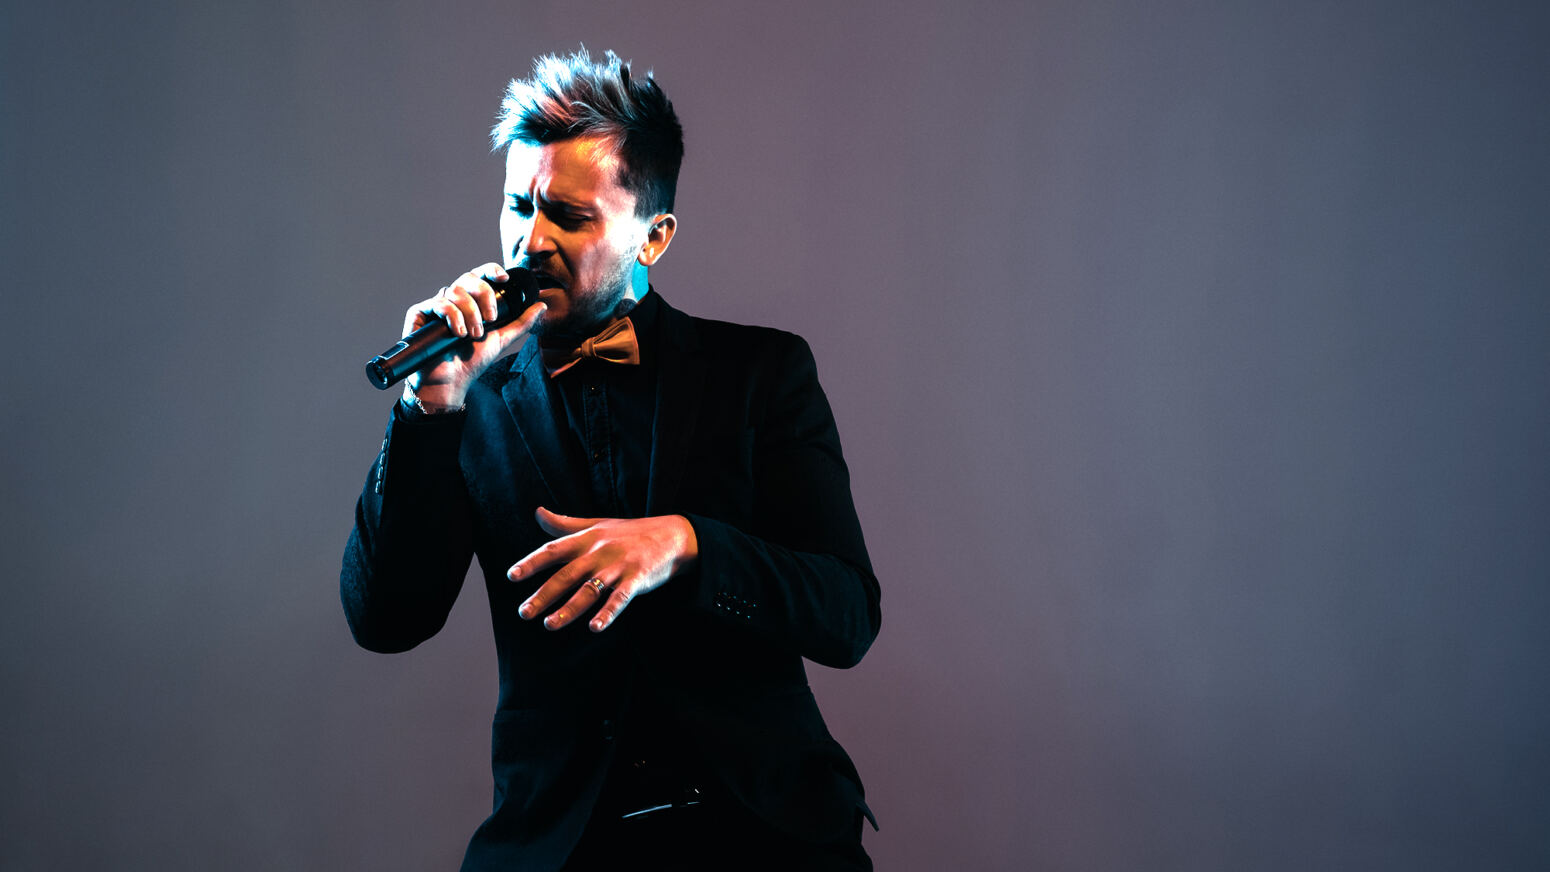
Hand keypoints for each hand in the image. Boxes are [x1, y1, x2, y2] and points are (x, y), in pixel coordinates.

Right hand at [402, 263, 545, 406]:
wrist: (451, 382)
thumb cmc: (472, 361)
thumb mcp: (501, 339)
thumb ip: (520, 322)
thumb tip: (541, 305)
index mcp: (472, 301)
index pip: (480, 275)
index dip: (491, 270)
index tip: (504, 279)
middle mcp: (453, 299)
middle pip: (468, 278)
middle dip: (483, 295)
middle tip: (491, 318)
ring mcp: (436, 305)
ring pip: (454, 291)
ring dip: (469, 313)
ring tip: (473, 335)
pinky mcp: (419, 314)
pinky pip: (437, 303)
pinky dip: (451, 316)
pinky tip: (458, 333)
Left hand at [508, 507, 698, 631]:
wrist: (672, 535)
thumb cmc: (630, 532)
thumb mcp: (596, 524)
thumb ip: (565, 523)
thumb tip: (537, 512)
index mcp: (587, 539)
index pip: (553, 550)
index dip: (532, 562)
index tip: (513, 576)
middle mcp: (599, 552)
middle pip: (566, 575)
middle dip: (543, 595)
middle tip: (524, 613)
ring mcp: (618, 567)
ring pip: (588, 591)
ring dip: (569, 610)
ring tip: (549, 625)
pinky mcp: (636, 580)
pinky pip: (619, 599)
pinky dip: (607, 613)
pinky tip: (595, 628)